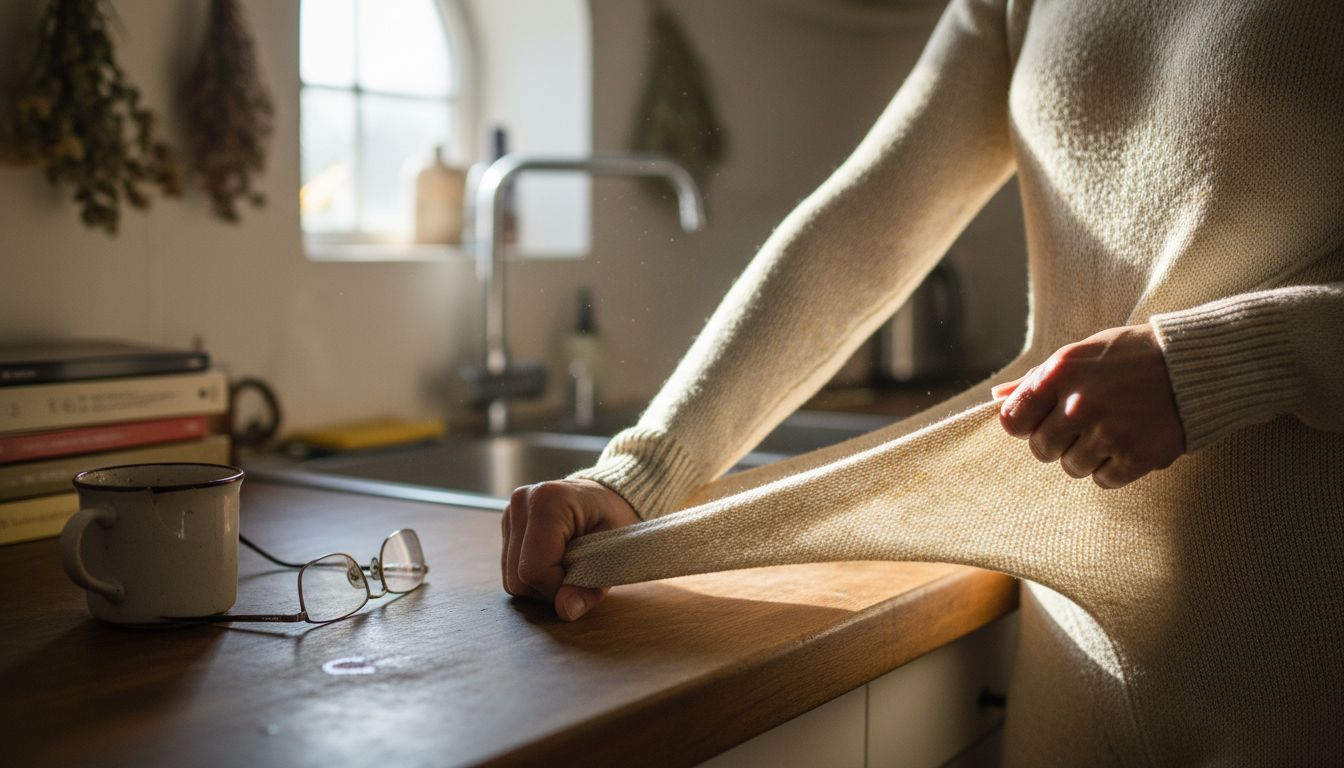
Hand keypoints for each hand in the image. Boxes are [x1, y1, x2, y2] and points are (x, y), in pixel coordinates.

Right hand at [501, 479, 639, 619]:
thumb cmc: (616, 518)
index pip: (534, 569)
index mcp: (547, 500)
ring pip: (512, 579)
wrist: (608, 496)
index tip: (583, 579)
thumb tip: (566, 611)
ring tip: (568, 565)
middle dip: (550, 588)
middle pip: (518, 578)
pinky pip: (512, 571)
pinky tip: (555, 561)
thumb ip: (591, 584)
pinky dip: (535, 576)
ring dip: (542, 584)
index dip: (557, 588)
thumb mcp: (616, 551)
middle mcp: (521, 502)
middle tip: (578, 572)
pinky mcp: (508, 526)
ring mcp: (510, 513)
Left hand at [991, 323, 1184, 487]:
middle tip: (1083, 424)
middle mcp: (1080, 404)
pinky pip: (1103, 480)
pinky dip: (1113, 469)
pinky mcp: (1137, 456)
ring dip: (1086, 455)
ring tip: (1110, 430)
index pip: (1012, 421)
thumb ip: (1037, 379)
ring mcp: (1109, 433)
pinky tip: (1128, 444)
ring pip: (1072, 467)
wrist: (1194, 365)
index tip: (1041, 420)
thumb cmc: (1130, 356)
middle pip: (1041, 449)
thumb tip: (997, 398)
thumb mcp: (1080, 354)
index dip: (1024, 424)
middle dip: (1057, 441)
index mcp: (1061, 373)